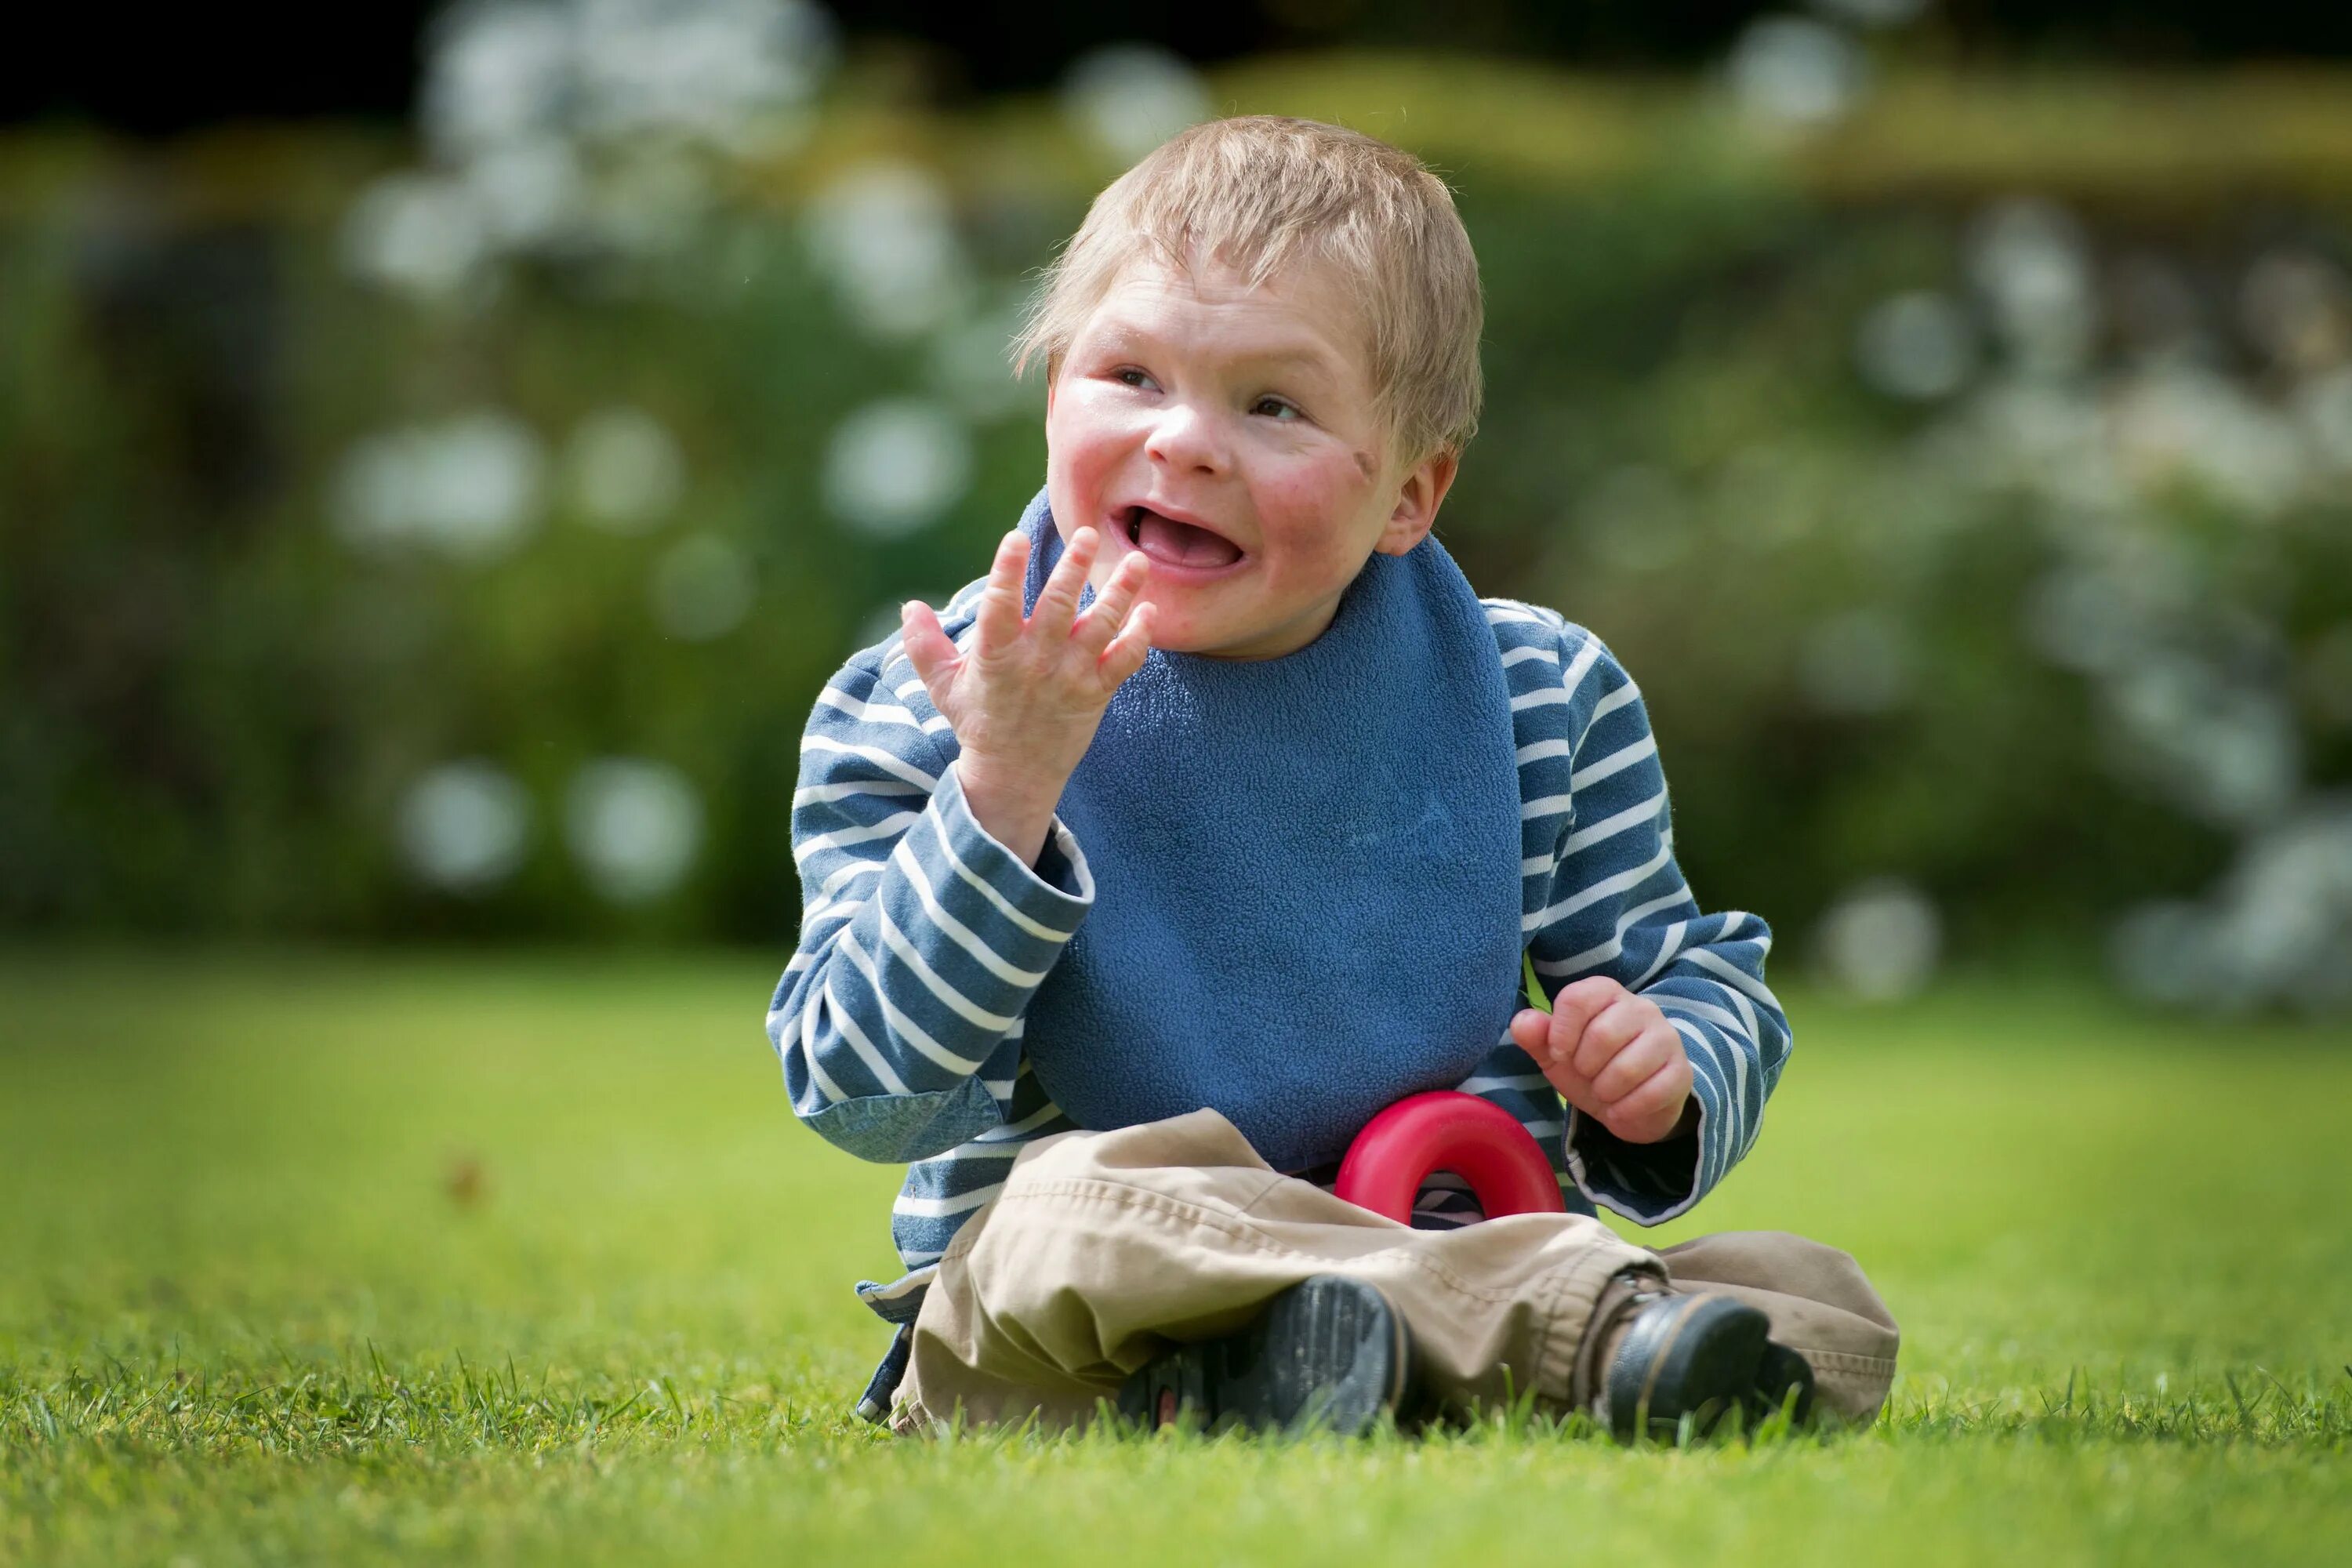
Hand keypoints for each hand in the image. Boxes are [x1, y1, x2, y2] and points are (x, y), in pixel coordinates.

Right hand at [900, 526, 1153, 861]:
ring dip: (1120, 592)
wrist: (1016, 774)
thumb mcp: (943, 686)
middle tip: (1087, 534)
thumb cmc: (979, 721)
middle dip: (1074, 568)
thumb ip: (926, 646)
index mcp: (996, 656)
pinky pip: (1125, 660)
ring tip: (1136, 560)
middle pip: (1059, 607)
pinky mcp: (1097, 692)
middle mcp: (1036, 662)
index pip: (999, 606)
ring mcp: (1071, 677)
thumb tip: (909, 606)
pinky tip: (1148, 609)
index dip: (1006, 570)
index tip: (1015, 537)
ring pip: (1101, 626)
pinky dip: (1139, 636)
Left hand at [1509, 977, 1692, 1144]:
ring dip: (1605, 1091)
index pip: (1576, 998)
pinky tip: (1622, 1109)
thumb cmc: (1589, 1068)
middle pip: (1601, 1035)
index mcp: (1605, 993)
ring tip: (1605, 1091)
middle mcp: (1641, 1008)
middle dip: (1585, 1067)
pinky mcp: (1682, 1072)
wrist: (1628, 1105)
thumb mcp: (1555, 1054)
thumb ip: (1536, 1035)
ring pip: (1626, 1068)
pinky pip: (1650, 1094)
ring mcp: (1666, 1038)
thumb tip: (1522, 1023)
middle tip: (1588, 1075)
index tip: (1560, 1053)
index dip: (1560, 1033)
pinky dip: (1626, 1110)